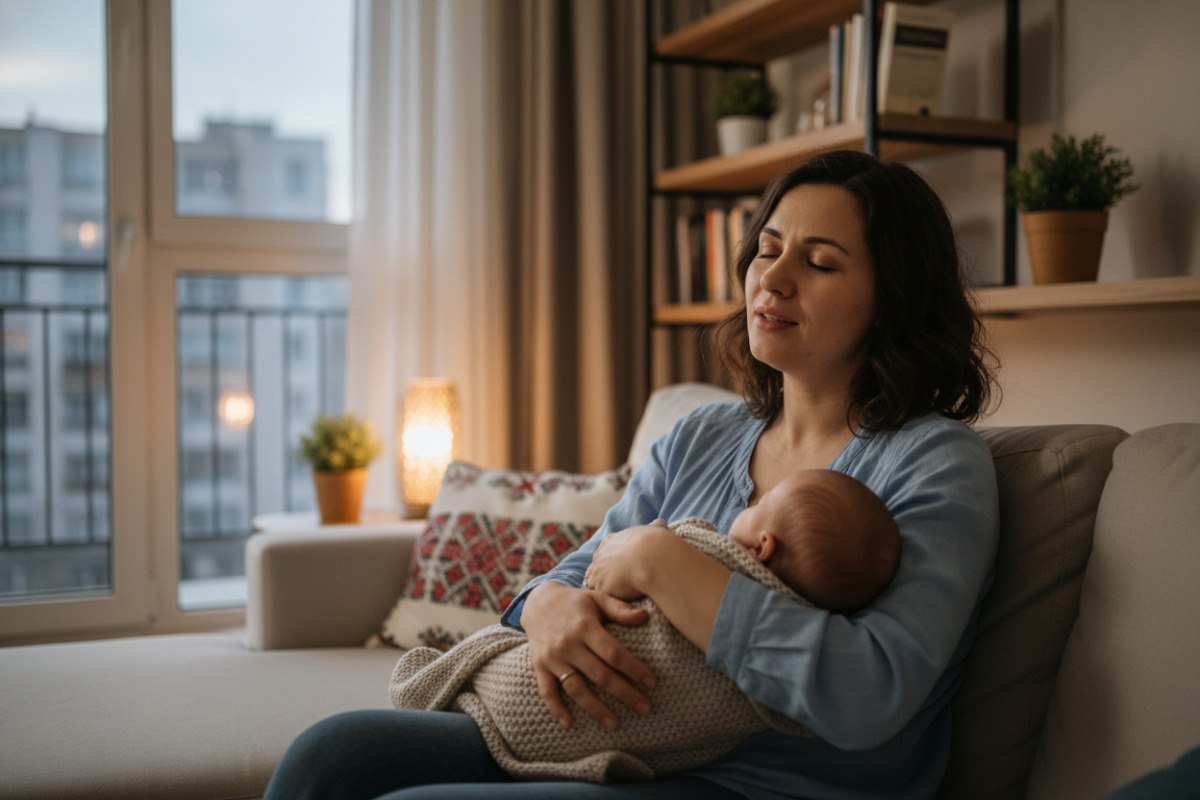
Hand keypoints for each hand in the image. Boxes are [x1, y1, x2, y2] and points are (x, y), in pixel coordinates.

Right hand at [521, 581, 655, 730]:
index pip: (613, 653)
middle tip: (645, 708)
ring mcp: (552, 658)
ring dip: (595, 709)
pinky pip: (547, 691)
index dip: (634, 669)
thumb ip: (619, 609)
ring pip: (576, 688)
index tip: (652, 683)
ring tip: (615, 725)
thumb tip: (645, 616)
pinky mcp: (539, 666)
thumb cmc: (575, 602)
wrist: (537, 602)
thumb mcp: (596, 598)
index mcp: (585, 626)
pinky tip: (569, 725)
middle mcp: (568, 644)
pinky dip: (556, 709)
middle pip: (600, 675)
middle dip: (624, 693)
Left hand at [585, 519, 670, 599]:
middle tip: (618, 584)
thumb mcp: (655, 530)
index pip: (604, 553)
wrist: (653, 559)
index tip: (621, 568)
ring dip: (603, 589)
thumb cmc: (656, 544)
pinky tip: (617, 603)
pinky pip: (600, 597)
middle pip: (596, 568)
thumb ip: (655, 527)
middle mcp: (599, 555)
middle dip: (603, 576)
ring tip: (617, 597)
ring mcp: (598, 572)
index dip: (612, 561)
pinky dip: (607, 600)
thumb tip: (661, 523)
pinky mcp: (601, 588)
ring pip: (594, 583)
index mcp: (611, 541)